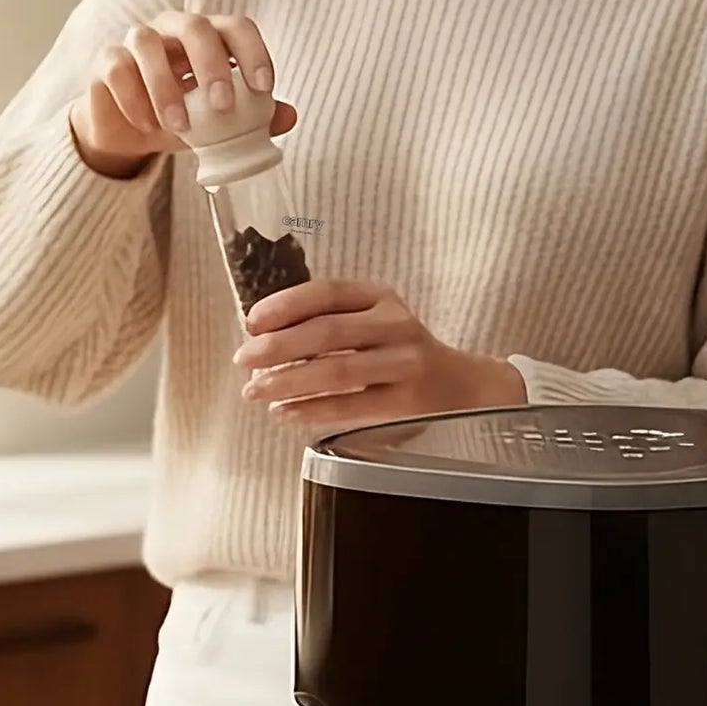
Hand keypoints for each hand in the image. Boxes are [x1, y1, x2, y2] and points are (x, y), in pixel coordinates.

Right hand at [70, 11, 295, 178]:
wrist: (131, 135)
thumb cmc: (182, 118)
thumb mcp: (220, 124)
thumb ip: (253, 118)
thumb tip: (289, 117)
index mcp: (209, 38)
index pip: (235, 27)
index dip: (253, 52)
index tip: (263, 88)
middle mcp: (173, 30)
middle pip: (194, 25)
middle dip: (211, 64)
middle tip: (223, 106)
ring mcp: (136, 41)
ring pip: (146, 41)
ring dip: (165, 85)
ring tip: (180, 126)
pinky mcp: (106, 61)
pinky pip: (117, 68)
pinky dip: (134, 99)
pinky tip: (148, 126)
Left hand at [234, 278, 525, 434]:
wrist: (463, 386)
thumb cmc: (401, 352)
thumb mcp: (375, 322)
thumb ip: (330, 321)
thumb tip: (263, 334)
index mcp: (381, 297)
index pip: (327, 292)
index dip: (285, 305)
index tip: (251, 322)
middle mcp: (395, 325)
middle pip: (327, 332)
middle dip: (277, 346)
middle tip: (244, 360)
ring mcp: (404, 363)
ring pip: (336, 371)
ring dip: (288, 382)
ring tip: (255, 391)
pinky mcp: (407, 401)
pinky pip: (352, 405)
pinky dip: (313, 410)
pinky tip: (285, 413)